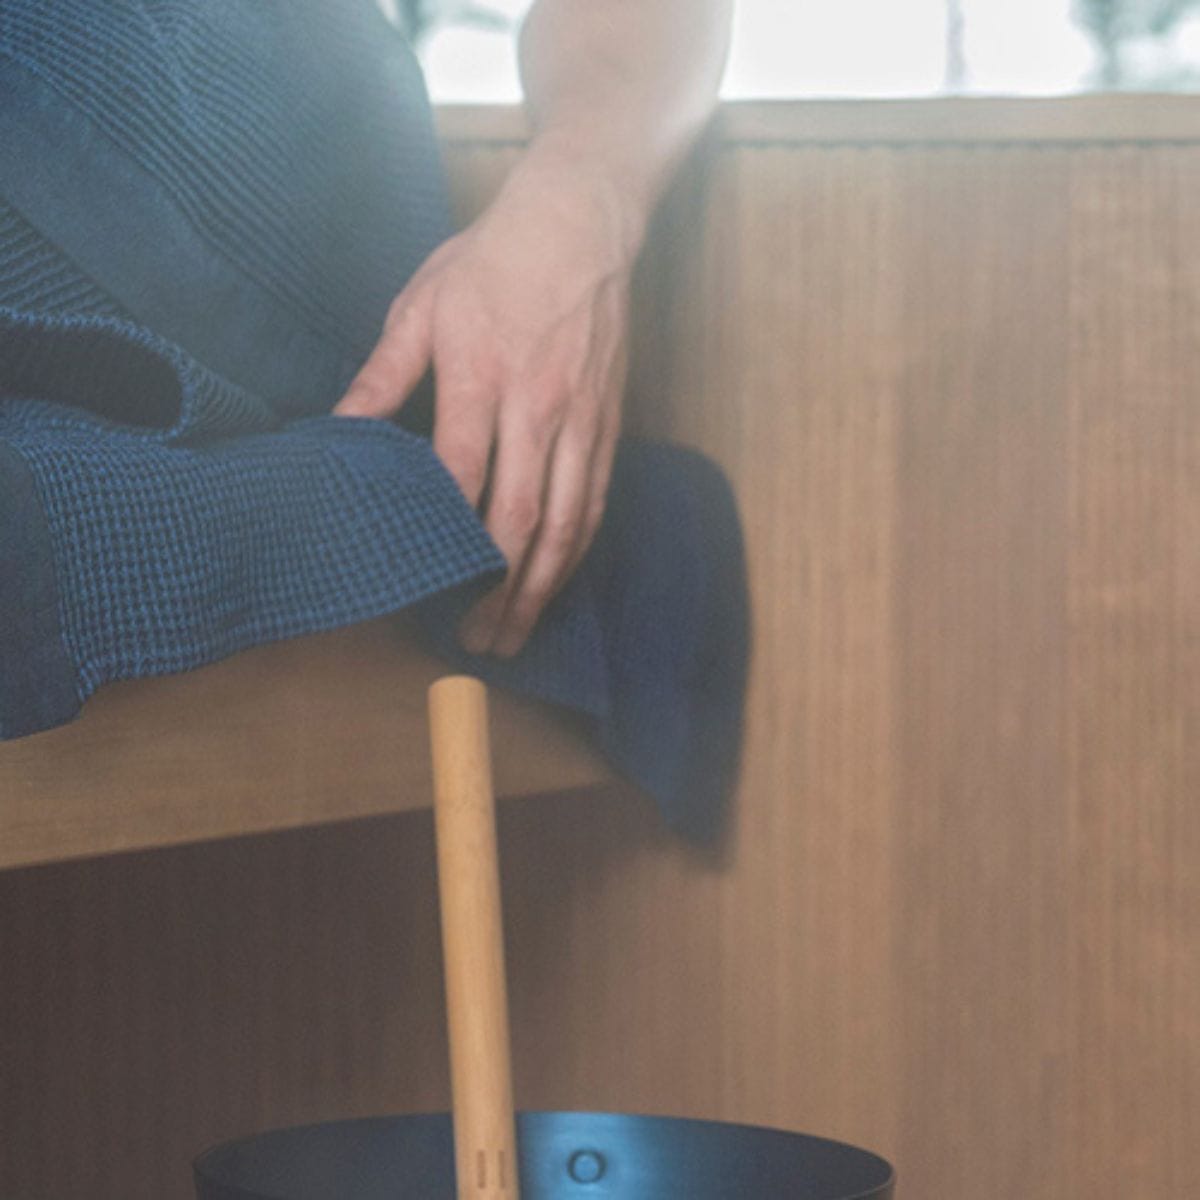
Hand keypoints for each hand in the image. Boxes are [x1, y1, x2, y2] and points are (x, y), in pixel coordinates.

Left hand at [334, 151, 638, 656]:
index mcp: (483, 376)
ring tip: (518, 632)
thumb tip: (338, 429)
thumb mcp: (423, 305)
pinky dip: (576, 549)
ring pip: (568, 522)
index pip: (463, 474)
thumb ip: (382, 375)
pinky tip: (556, 579)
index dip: (446, 536)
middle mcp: (539, 407)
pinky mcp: (609, 423)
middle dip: (498, 590)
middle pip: (522, 518)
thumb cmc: (495, 259)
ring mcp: (582, 420)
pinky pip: (596, 500)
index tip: (425, 585)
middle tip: (477, 641)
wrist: (582, 223)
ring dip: (542, 586)